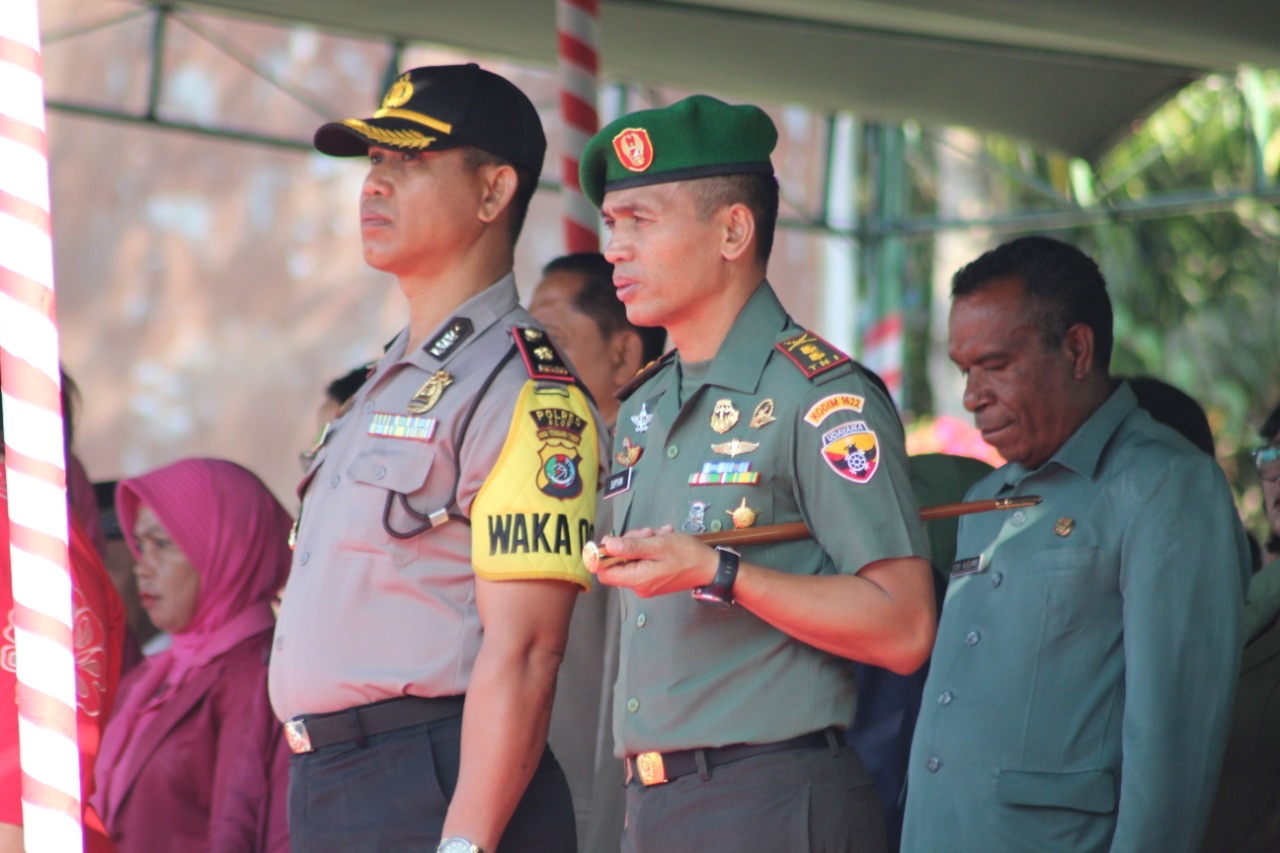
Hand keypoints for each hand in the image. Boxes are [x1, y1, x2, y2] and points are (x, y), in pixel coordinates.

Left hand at [594, 526, 718, 597]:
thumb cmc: (686, 555)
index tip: (611, 540)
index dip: (602, 556)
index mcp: (637, 579)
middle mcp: (638, 585)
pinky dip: (651, 548)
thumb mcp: (657, 545)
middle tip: (648, 533)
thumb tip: (606, 545)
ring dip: (643, 542)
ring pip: (632, 558)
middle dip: (630, 542)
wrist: (709, 567)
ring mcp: (646, 583)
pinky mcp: (653, 578)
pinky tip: (664, 539)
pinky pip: (643, 560)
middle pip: (619, 562)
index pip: (604, 573)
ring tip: (660, 535)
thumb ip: (630, 547)